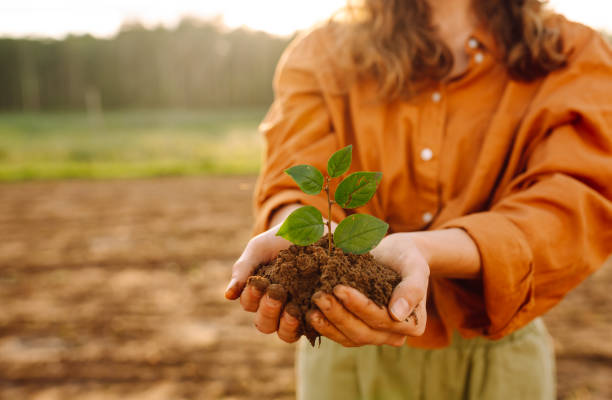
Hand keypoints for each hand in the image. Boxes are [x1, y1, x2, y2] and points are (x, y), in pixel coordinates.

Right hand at [224, 223, 301, 342]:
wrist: (313, 229)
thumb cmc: (280, 239)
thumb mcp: (259, 249)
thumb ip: (243, 270)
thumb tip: (227, 296)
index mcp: (258, 294)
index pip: (249, 304)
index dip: (251, 296)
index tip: (259, 282)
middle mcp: (276, 308)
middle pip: (264, 323)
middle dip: (268, 310)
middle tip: (276, 292)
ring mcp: (297, 313)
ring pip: (284, 333)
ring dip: (285, 324)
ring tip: (291, 310)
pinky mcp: (316, 313)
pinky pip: (309, 329)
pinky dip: (306, 324)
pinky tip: (308, 313)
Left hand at [309, 233, 428, 346]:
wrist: (393, 256)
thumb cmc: (406, 258)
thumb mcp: (415, 266)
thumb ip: (412, 288)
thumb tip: (397, 314)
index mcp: (412, 324)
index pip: (382, 319)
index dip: (360, 306)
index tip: (339, 288)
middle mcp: (394, 336)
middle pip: (363, 332)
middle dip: (338, 315)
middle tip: (318, 297)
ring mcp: (374, 336)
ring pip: (349, 337)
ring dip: (328, 323)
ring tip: (310, 308)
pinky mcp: (357, 331)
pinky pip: (340, 335)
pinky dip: (325, 326)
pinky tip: (308, 313)